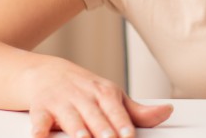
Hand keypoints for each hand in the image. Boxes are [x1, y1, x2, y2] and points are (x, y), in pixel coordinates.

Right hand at [25, 58, 172, 137]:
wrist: (45, 73)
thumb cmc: (85, 90)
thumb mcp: (111, 96)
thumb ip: (137, 111)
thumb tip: (167, 111)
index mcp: (104, 93)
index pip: (115, 109)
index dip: (122, 122)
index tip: (129, 135)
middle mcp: (83, 97)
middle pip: (95, 116)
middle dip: (103, 130)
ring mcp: (61, 103)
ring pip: (70, 118)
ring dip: (77, 130)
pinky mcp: (40, 110)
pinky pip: (39, 121)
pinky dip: (39, 131)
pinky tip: (41, 137)